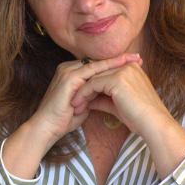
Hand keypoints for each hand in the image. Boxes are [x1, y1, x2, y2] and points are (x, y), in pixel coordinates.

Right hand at [28, 53, 143, 147]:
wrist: (46, 127)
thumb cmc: (62, 120)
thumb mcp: (82, 104)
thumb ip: (92, 96)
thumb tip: (104, 96)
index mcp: (71, 74)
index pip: (96, 67)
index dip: (114, 65)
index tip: (132, 64)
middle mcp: (68, 68)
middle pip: (98, 62)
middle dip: (119, 60)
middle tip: (138, 57)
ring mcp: (68, 71)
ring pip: (97, 64)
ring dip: (116, 60)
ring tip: (133, 58)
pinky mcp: (69, 78)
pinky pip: (92, 70)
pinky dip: (108, 67)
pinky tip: (121, 64)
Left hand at [70, 60, 184, 178]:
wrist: (153, 124)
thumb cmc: (139, 118)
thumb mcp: (118, 104)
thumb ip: (104, 98)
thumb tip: (88, 100)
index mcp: (131, 68)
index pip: (104, 73)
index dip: (90, 86)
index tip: (79, 99)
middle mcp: (127, 66)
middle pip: (97, 74)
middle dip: (83, 89)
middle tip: (73, 102)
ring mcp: (123, 71)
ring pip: (93, 78)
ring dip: (81, 93)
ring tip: (73, 106)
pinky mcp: (117, 79)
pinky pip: (92, 84)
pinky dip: (83, 95)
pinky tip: (77, 106)